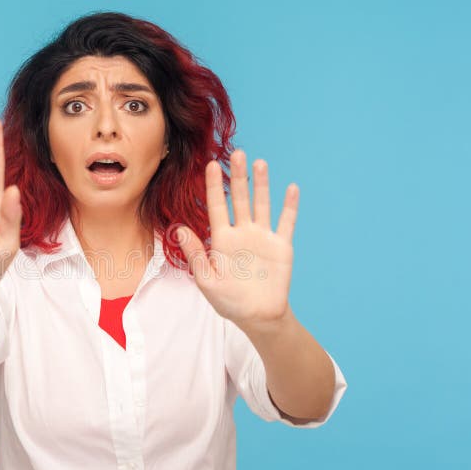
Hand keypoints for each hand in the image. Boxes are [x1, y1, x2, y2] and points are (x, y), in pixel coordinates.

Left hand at [176, 150, 298, 327]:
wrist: (258, 316)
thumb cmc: (229, 301)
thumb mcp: (206, 280)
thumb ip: (196, 254)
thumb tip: (179, 229)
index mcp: (222, 239)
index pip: (216, 207)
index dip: (213, 186)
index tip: (210, 165)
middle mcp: (242, 233)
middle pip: (239, 199)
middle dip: (238, 177)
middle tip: (237, 153)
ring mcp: (263, 237)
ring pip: (261, 204)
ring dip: (261, 184)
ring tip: (259, 163)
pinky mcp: (281, 246)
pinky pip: (286, 222)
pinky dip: (289, 206)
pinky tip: (291, 188)